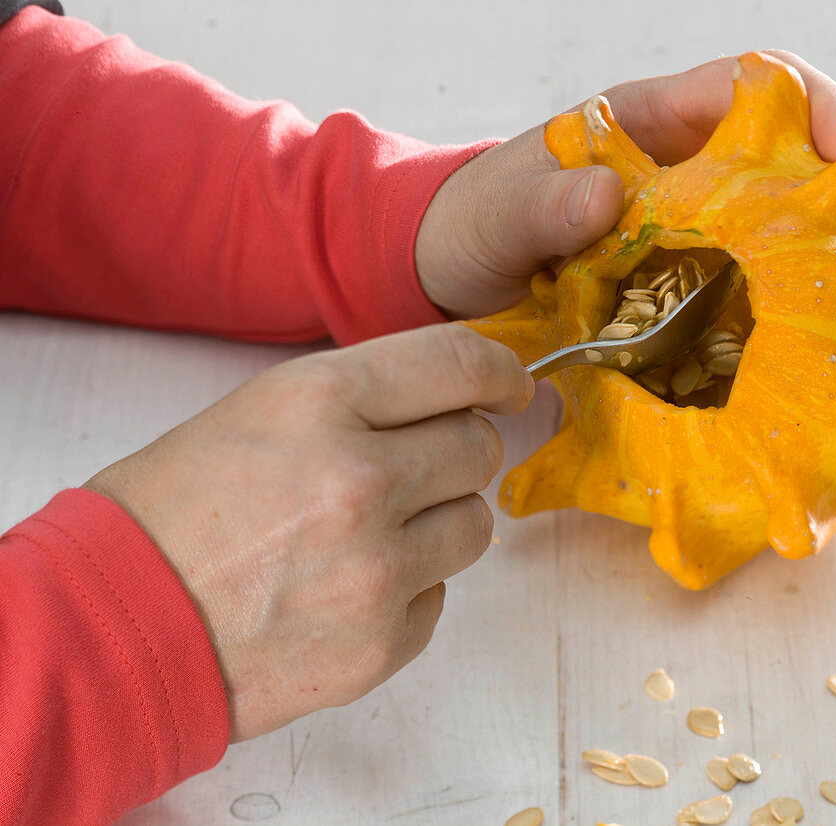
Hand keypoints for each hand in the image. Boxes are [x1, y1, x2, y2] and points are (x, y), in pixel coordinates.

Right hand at [84, 324, 532, 740]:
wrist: (115, 624)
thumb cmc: (176, 511)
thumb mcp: (261, 412)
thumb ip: (366, 398)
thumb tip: (462, 397)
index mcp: (319, 402)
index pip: (458, 364)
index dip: (499, 372)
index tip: (512, 388)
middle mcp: (359, 479)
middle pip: (478, 447)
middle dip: (455, 453)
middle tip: (411, 468)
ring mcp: (376, 568)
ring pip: (474, 524)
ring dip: (438, 522)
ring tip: (369, 534)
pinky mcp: (383, 643)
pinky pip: (441, 594)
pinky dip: (410, 588)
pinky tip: (347, 589)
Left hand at [415, 51, 835, 319]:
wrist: (454, 282)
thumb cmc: (474, 228)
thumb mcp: (497, 216)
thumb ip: (541, 206)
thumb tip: (608, 194)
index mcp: (649, 126)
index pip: (748, 86)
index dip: (807, 102)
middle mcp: (688, 167)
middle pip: (800, 148)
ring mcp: (698, 226)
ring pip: (798, 212)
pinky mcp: (696, 281)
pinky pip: (767, 273)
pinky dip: (813, 287)